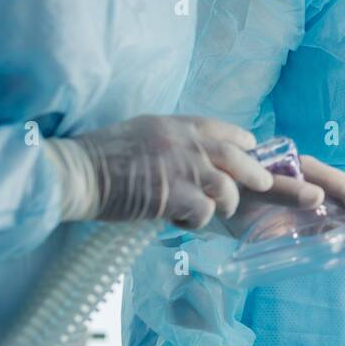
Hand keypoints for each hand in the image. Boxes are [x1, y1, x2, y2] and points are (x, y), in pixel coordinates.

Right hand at [46, 115, 271, 228]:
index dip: (243, 142)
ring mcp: (183, 169)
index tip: (252, 150)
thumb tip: (197, 154)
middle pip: (238, 157)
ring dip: (225, 204)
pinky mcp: (174, 196)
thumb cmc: (103, 156)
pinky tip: (181, 221)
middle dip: (257, 174)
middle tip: (266, 184)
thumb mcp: (144, 132)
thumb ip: (174, 140)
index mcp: (178, 124)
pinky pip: (205, 212)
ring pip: (227, 188)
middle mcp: (187, 142)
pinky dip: (197, 221)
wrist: (78, 172)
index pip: (224, 129)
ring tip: (213, 211)